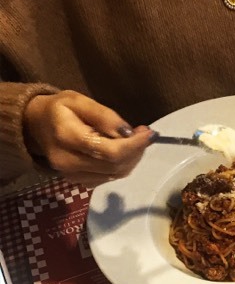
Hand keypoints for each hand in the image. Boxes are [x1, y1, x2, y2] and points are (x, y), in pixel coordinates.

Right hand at [24, 90, 153, 187]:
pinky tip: (123, 151)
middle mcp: (68, 162)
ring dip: (132, 159)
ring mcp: (73, 176)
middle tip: (144, 134)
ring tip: (135, 140)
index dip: (134, 145)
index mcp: (66, 137)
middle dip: (136, 151)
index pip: (109, 151)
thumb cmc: (59, 110)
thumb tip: (128, 132)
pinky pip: (110, 178)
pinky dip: (123, 165)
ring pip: (116, 174)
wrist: (37, 127)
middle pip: (115, 165)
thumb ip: (104, 116)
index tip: (149, 133)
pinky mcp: (79, 182)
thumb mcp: (78, 101)